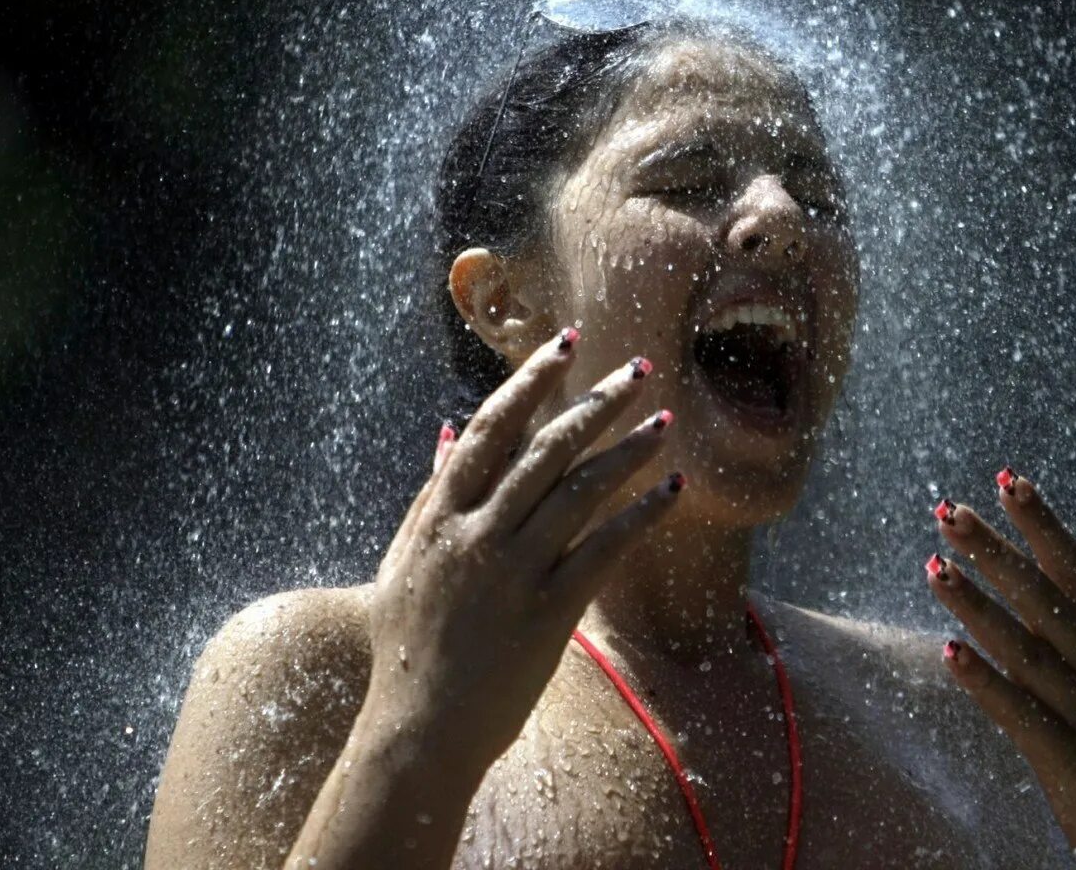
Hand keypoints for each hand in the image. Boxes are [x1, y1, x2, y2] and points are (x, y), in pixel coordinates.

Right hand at [365, 329, 682, 774]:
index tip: (567, 343)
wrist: (417, 732)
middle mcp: (477, 533)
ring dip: (629, 448)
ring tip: (665, 417)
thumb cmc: (408, 647)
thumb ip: (429, 494)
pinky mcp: (548, 611)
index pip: (493, 427)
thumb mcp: (404, 562)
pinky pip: (605, 548)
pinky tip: (671, 486)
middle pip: (547, 448)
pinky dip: (641, 512)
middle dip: (597, 400)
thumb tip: (450, 430)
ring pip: (582, 490)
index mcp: (440, 515)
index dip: (532, 379)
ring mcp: (513, 571)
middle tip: (640, 366)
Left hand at [925, 475, 1075, 869]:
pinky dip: (986, 683)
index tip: (1008, 477)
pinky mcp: (1074, 764)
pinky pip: (1024, 717)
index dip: (1044, 524)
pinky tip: (946, 652)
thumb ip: (1064, 641)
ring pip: (1029, 650)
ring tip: (931, 565)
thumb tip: (1016, 584)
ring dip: (978, 604)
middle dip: (996, 550)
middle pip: (1046, 599)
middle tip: (947, 509)